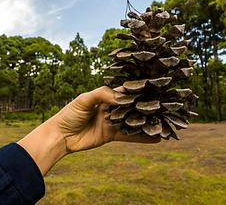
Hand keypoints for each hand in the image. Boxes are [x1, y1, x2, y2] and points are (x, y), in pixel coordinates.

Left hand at [18, 86, 159, 174]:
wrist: (60, 136)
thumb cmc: (69, 114)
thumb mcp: (84, 100)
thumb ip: (102, 95)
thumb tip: (121, 96)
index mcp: (105, 96)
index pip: (124, 91)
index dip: (137, 89)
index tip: (153, 87)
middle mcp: (111, 108)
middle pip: (132, 106)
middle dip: (146, 106)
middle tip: (165, 106)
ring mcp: (112, 122)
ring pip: (133, 121)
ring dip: (147, 122)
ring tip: (165, 123)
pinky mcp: (111, 135)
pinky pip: (129, 136)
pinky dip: (142, 137)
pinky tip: (156, 138)